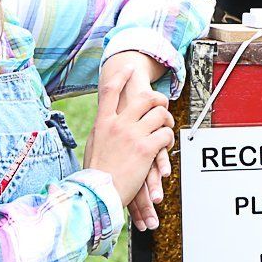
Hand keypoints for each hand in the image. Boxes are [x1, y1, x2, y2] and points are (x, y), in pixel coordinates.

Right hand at [86, 56, 174, 226]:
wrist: (98, 193)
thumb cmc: (94, 174)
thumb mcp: (93, 145)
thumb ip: (102, 131)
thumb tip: (105, 125)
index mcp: (103, 122)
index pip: (112, 91)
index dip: (122, 76)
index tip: (131, 68)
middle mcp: (118, 124)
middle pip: (144, 98)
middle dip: (158, 99)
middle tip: (163, 105)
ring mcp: (132, 135)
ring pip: (159, 114)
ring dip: (167, 121)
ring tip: (167, 128)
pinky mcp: (146, 149)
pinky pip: (165, 135)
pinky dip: (168, 139)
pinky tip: (165, 145)